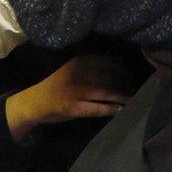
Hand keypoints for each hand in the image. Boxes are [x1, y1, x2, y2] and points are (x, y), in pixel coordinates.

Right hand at [4, 55, 136, 140]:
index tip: (131, 74)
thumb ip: (91, 66)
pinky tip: (120, 109)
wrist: (35, 102)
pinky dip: (110, 108)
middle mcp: (78, 75)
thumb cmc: (57, 85)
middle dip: (125, 83)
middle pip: (109, 77)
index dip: (122, 68)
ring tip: (134, 98)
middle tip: (136, 87)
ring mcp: (75, 92)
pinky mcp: (73, 108)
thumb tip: (120, 65)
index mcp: (79, 62)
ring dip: (122, 96)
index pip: (107, 62)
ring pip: (105, 92)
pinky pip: (96, 108)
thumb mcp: (72, 69)